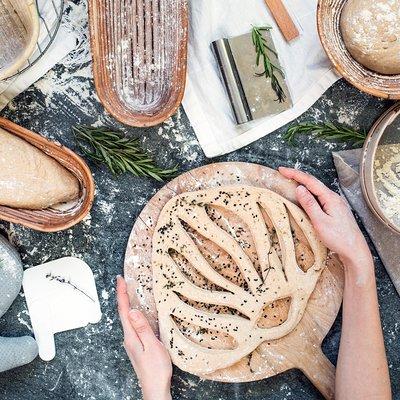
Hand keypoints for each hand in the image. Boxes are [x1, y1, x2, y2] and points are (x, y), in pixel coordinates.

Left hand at [117, 276, 171, 399]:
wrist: (155, 388)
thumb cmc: (155, 370)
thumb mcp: (152, 346)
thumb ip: (142, 328)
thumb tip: (132, 311)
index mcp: (131, 336)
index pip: (124, 310)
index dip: (121, 293)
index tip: (120, 279)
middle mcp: (129, 338)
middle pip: (123, 312)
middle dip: (122, 295)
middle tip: (123, 281)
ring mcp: (132, 342)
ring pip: (127, 318)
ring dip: (126, 303)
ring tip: (128, 291)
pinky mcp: (137, 345)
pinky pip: (133, 324)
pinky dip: (132, 313)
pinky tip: (137, 312)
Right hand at [279, 167, 373, 278]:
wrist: (354, 250)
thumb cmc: (338, 238)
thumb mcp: (320, 222)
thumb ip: (309, 204)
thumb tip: (299, 188)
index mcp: (330, 198)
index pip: (310, 181)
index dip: (295, 174)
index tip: (281, 170)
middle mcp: (333, 197)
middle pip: (313, 182)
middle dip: (298, 176)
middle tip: (283, 173)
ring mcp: (335, 203)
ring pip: (317, 189)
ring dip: (303, 184)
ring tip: (290, 181)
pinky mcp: (335, 209)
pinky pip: (319, 196)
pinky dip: (309, 193)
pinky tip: (304, 195)